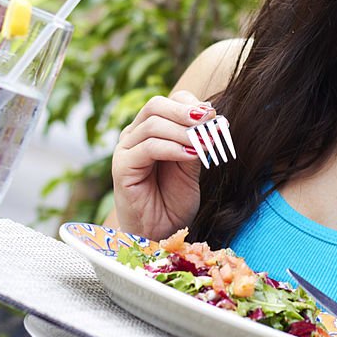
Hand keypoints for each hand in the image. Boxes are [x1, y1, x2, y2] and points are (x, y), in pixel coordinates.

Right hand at [111, 91, 214, 239]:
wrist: (159, 234)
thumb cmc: (173, 201)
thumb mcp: (191, 166)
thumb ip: (196, 142)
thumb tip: (213, 114)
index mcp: (149, 130)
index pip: (167, 102)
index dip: (191, 104)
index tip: (214, 114)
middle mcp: (134, 135)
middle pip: (156, 106)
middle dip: (186, 111)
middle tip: (209, 120)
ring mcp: (125, 150)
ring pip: (153, 124)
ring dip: (184, 132)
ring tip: (205, 143)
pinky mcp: (122, 167)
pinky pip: (148, 148)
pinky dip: (174, 148)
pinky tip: (192, 156)